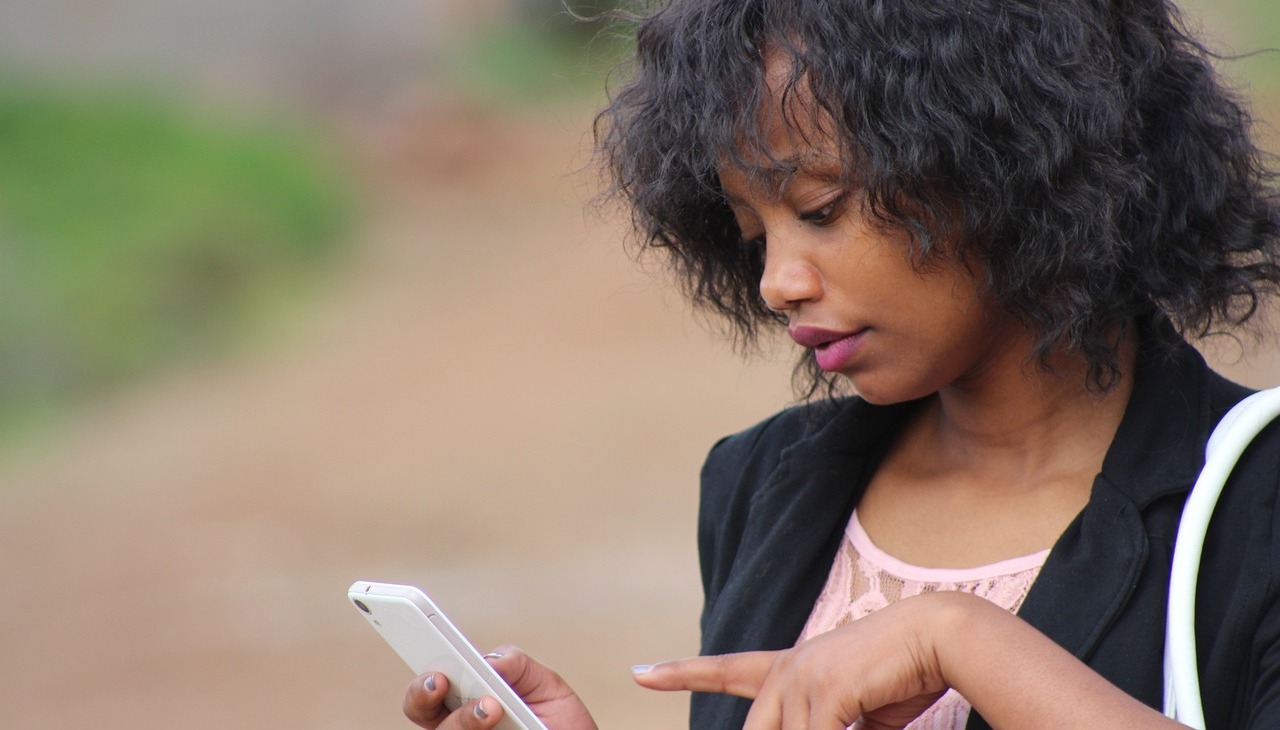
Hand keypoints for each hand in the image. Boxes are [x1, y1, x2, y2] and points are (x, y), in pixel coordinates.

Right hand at [403, 645, 598, 729]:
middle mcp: (462, 724)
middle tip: (443, 683)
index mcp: (469, 698)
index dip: (422, 679)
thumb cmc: (562, 723)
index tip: (434, 672)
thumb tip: (489, 660)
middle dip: (423, 695)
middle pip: (422, 713)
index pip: (431, 689)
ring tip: (491, 708)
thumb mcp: (547, 685)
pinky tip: (497, 724)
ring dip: (463, 719)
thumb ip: (518, 666)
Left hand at [633, 594, 953, 728]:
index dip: (682, 673)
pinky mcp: (820, 691)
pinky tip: (858, 721)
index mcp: (791, 668)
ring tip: (848, 710)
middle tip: (827, 715)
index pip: (727, 670)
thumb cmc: (905, 675)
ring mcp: (798, 678)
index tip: (641, 672)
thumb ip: (827, 727)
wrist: (939, 637)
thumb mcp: (858, 715)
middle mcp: (786, 670)